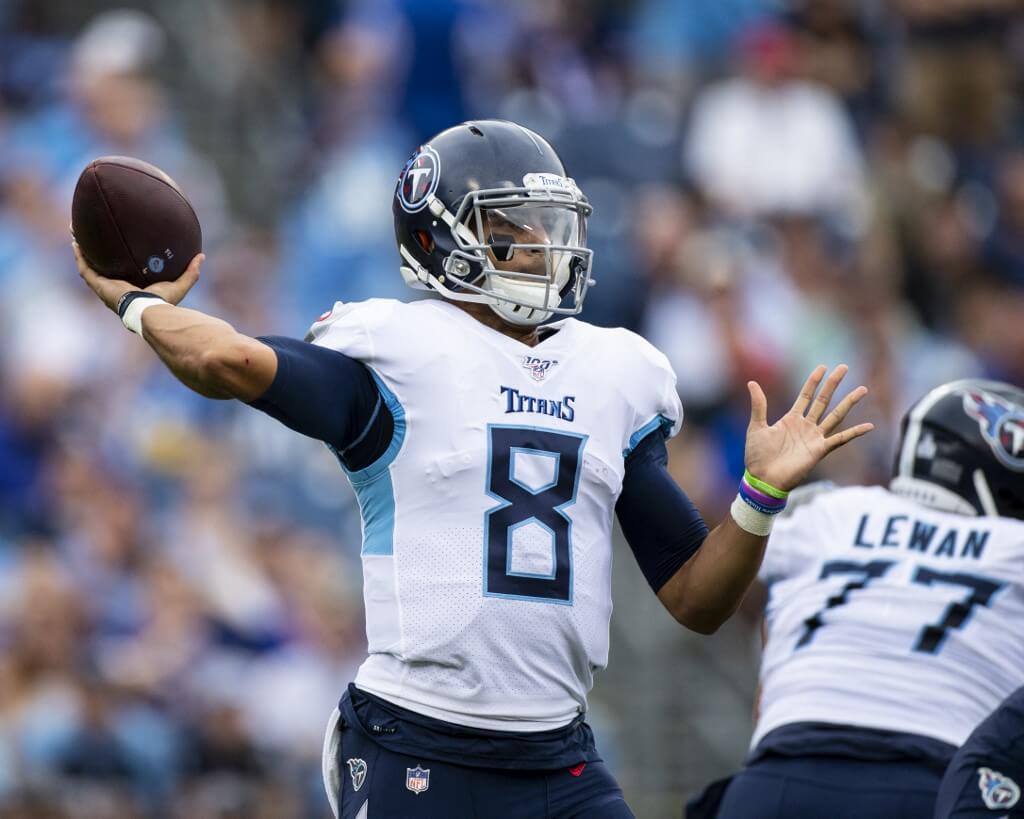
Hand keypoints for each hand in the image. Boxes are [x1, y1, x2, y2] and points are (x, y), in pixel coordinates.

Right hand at [72, 240, 202, 312]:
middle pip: (102, 268)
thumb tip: (202, 256)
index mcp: (131, 289)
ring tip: (77, 234)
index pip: (122, 274)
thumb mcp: (179, 284)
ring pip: (89, 266)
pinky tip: (76, 240)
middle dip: (96, 255)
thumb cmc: (163, 303)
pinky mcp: (98, 285)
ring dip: (82, 251)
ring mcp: (104, 287)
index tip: (117, 250)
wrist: (148, 311)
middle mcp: (114, 288)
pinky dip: (79, 255)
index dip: (118, 263)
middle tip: (93, 239)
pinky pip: (85, 267)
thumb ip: (191, 272)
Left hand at [744, 365, 872, 491]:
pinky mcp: (819, 450)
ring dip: (849, 402)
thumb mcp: (756, 427)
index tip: (823, 367)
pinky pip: (840, 440)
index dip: (814, 381)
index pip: (806, 395)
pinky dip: (854, 433)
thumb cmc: (757, 456)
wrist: (762, 480)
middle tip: (844, 367)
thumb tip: (752, 383)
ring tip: (862, 389)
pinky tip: (869, 426)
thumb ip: (759, 406)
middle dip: (833, 384)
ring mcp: (814, 438)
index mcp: (791, 419)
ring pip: (835, 415)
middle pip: (823, 400)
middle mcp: (805, 426)